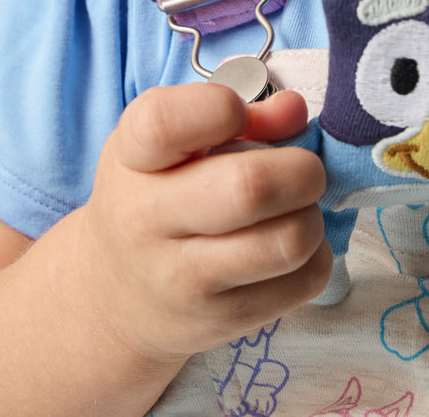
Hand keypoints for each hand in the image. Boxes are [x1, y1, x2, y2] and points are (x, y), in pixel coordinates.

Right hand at [78, 83, 331, 364]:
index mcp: (133, 159)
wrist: (113, 297)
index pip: (164, 124)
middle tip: (301, 169)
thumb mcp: (175, 141)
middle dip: (301, 169)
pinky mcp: (220, 321)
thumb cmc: (155, 194)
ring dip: (312, 216)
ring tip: (297, 209)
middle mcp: (146, 220)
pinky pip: (303, 282)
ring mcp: (182, 280)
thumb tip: (293, 111)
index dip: (218, 107)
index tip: (237, 114)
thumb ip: (238, 112)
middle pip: (250, 188)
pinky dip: (315, 256)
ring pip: (288, 241)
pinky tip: (290, 244)